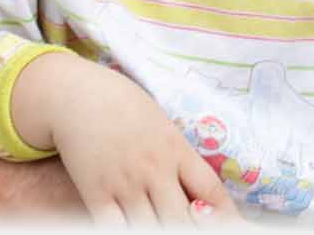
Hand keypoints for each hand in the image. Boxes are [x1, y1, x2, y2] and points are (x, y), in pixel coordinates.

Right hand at [43, 58, 236, 223]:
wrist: (78, 94)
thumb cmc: (123, 106)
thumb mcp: (160, 124)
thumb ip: (178, 156)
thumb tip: (199, 189)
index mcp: (176, 149)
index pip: (211, 190)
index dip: (225, 216)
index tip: (235, 227)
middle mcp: (155, 168)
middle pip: (183, 218)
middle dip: (190, 229)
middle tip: (191, 229)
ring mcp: (126, 183)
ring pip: (151, 229)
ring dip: (158, 231)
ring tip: (160, 228)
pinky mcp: (96, 193)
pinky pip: (114, 228)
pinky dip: (124, 232)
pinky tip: (130, 228)